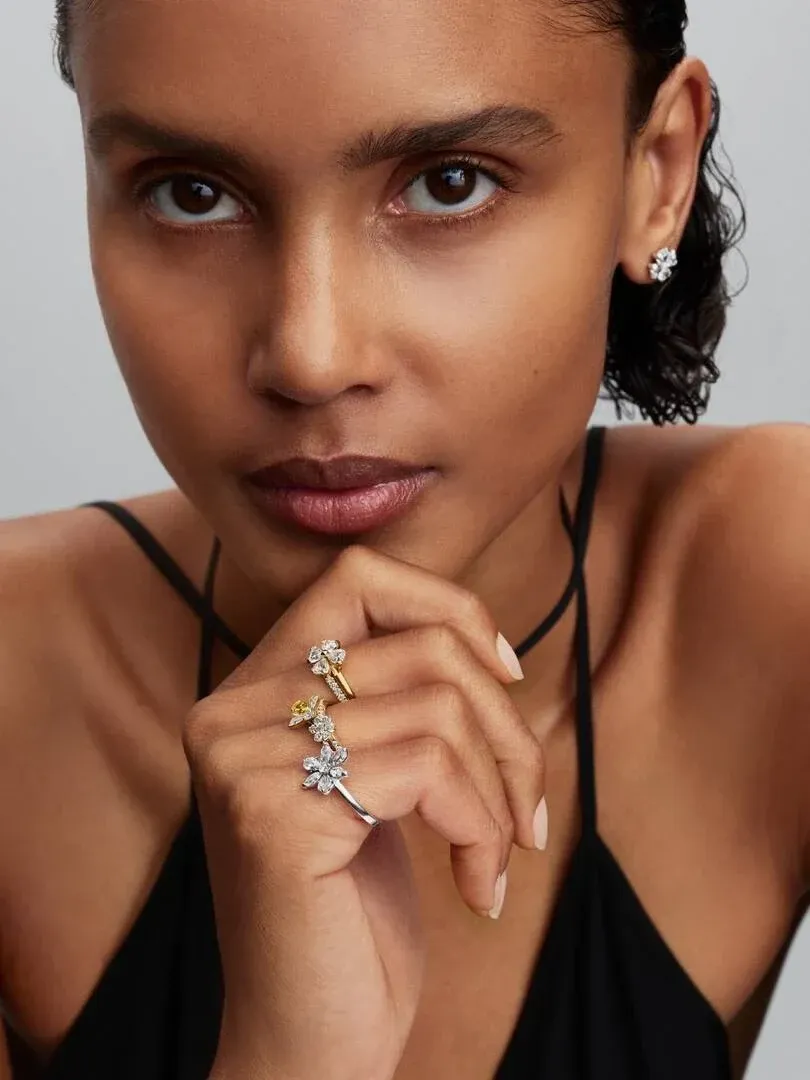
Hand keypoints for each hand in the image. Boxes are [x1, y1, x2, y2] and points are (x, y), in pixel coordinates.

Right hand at [184, 545, 545, 1079]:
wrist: (309, 1040)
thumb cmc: (351, 909)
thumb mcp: (373, 776)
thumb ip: (394, 697)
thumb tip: (484, 640)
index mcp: (250, 690)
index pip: (358, 575)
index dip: (448, 608)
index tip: (503, 675)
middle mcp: (229, 710)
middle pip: (419, 644)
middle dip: (504, 724)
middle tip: (525, 805)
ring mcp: (243, 758)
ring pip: (439, 705)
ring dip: (501, 788)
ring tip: (499, 852)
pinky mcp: (273, 813)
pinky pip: (431, 768)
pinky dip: (483, 828)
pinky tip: (477, 887)